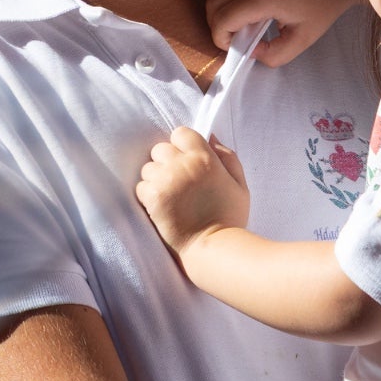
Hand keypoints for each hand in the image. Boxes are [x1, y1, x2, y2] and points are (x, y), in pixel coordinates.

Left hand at [136, 127, 249, 257]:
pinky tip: (161, 205)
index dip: (182, 145)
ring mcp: (166, 181)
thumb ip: (228, 156)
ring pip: (148, 168)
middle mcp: (183, 164)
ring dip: (155, 178)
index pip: (180, 133)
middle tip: (177, 180)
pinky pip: (140, 187)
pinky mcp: (153, 199)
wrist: (213, 248)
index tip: (186, 160)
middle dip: (166, 161)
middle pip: (160, 149)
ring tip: (169, 195)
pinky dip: (147, 194)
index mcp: (205, 158)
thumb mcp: (239, 184)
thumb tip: (211, 137)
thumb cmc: (230, 217)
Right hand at [206, 0, 358, 67]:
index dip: (221, 38)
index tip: (235, 45)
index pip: (222, 20)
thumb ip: (274, 55)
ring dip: (216, 6)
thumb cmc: (321, 6)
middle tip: (235, 35)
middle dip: (217, 25)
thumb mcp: (302, 40)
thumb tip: (251, 51)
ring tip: (233, 17)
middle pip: (213, 4)